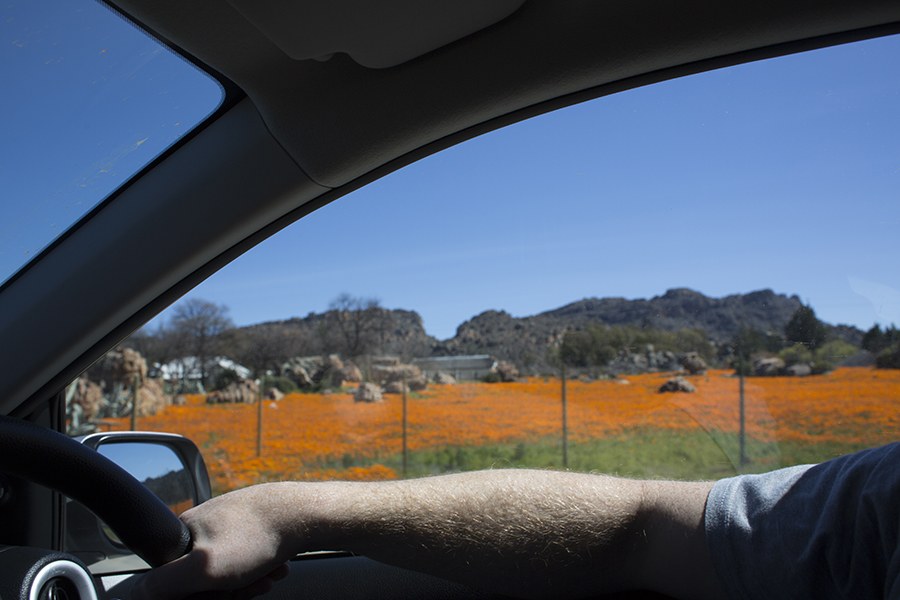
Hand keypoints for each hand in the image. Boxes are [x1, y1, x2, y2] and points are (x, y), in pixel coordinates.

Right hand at [131, 484, 296, 599]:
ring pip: (230, 573)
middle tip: (251, 585)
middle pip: (204, 580)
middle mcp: (201, 526)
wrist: (306, 512)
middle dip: (229, 590)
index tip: (219, 594)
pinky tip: (276, 568)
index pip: (175, 583)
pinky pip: (248, 562)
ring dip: (250, 582)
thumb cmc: (256, 537)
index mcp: (182, 534)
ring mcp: (227, 525)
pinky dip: (262, 570)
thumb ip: (164, 584)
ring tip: (269, 574)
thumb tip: (132, 595)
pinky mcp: (249, 528)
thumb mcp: (204, 569)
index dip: (200, 596)